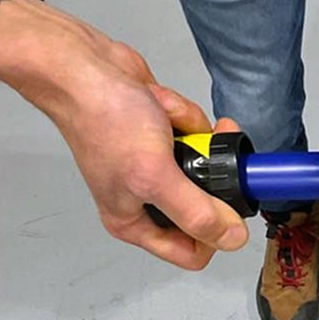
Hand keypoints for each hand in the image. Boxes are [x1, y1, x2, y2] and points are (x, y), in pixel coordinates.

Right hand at [0, 0, 247, 269]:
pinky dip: (183, 115)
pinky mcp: (165, 136)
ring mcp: (158, 166)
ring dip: (193, 135)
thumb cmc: (106, 121)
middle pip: (205, 207)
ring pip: (207, 165)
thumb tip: (233, 241)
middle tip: (207, 146)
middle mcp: (146, 200)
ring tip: (165, 119)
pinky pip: (197, 134)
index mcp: (135, 223)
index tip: (229, 201)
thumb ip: (196, 212)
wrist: (85, 67)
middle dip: (209, 172)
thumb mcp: (155, 176)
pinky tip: (160, 104)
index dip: (216, 233)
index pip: (191, 253)